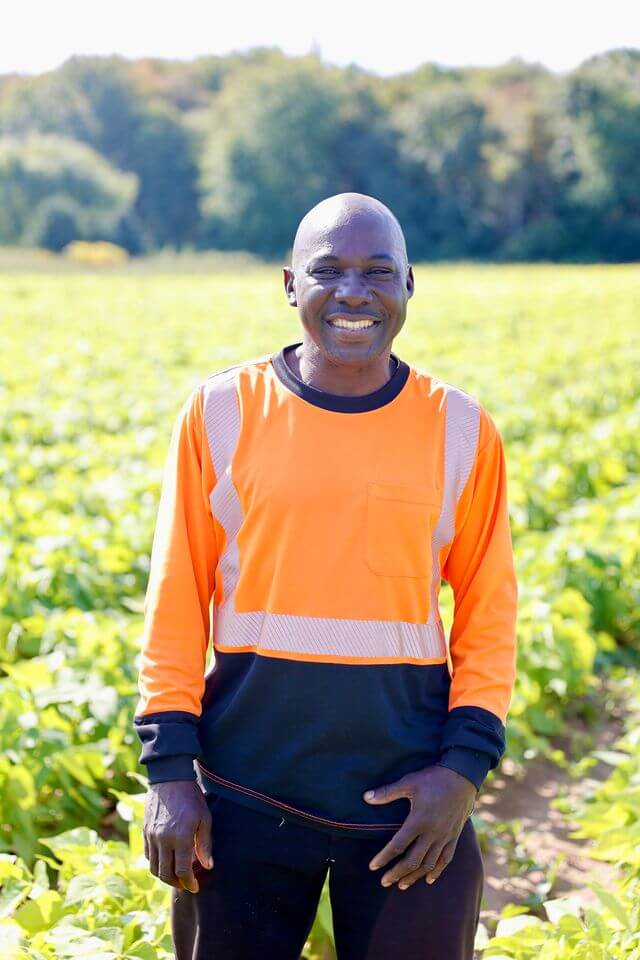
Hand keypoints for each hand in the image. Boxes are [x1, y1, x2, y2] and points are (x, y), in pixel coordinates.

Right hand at [143, 780, 212, 893]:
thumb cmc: (192, 797)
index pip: (182, 871)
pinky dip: (155, 863)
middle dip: (177, 883)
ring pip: (153, 867)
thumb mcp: (205, 818)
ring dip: (164, 876)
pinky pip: (147, 855)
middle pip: (165, 874)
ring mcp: (151, 836)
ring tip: (176, 876)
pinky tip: (166, 861)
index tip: (195, 887)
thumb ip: (205, 844)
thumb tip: (207, 866)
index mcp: (180, 838)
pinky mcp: (144, 831)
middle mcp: (163, 840)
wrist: (170, 778)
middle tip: (186, 884)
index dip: (189, 883)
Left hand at [363, 764, 476, 889]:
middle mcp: (432, 833)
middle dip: (397, 873)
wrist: (463, 776)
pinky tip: (429, 879)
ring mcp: (444, 837)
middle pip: (412, 861)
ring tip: (402, 885)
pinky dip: (437, 871)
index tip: (373, 867)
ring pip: (428, 864)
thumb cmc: (433, 778)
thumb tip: (366, 797)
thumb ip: (387, 792)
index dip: (384, 858)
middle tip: (384, 882)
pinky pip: (445, 859)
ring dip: (414, 876)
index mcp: (418, 821)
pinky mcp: (454, 836)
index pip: (398, 845)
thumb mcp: (409, 782)